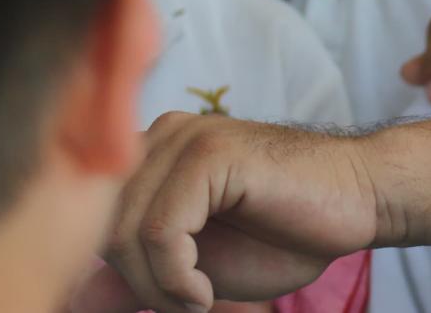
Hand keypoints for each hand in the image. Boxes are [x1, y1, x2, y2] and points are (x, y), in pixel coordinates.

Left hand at [74, 113, 382, 312]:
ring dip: (159, 288)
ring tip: (199, 299)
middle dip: (139, 286)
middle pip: (101, 232)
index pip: (91, 222)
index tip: (163, 300)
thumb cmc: (286, 230)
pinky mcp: (211, 153)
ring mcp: (185, 138)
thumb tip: (71, 298)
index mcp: (153, 153)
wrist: (359, 203)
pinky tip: (206, 291)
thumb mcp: (194, 265)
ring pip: (125, 235)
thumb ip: (137, 273)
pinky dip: (178, 278)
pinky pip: (160, 232)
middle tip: (188, 304)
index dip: (114, 274)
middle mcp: (161, 136)